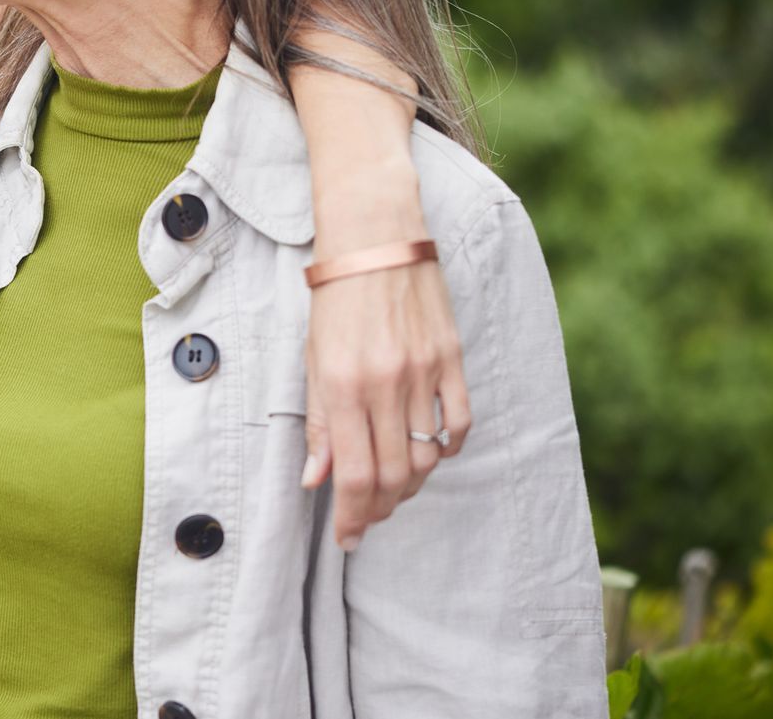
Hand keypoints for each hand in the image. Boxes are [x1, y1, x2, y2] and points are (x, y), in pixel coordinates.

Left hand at [301, 253, 470, 550]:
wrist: (375, 235)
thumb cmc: (333, 297)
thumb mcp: (312, 357)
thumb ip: (317, 422)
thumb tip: (316, 480)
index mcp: (342, 385)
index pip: (354, 475)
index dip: (353, 517)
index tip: (349, 537)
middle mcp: (385, 384)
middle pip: (394, 475)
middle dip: (380, 508)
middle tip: (369, 517)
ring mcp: (425, 372)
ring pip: (428, 456)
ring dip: (411, 484)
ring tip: (394, 487)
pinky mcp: (453, 358)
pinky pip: (460, 423)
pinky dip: (448, 448)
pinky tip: (432, 452)